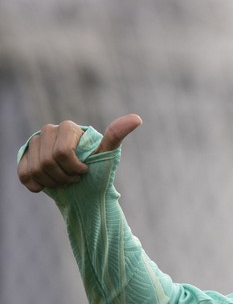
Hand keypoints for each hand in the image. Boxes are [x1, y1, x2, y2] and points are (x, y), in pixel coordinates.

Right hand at [17, 114, 141, 192]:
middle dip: (64, 177)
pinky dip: (36, 185)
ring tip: (64, 181)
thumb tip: (137, 118)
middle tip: (75, 179)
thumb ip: (116, 135)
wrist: (83, 184)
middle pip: (48, 162)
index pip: (62, 153)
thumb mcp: (107, 153)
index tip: (85, 171)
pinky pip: (24, 174)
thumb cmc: (98, 168)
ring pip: (36, 170)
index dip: (74, 168)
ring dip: (52, 182)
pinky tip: (47, 185)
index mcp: (68, 127)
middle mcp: (49, 130)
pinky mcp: (24, 156)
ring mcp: (34, 142)